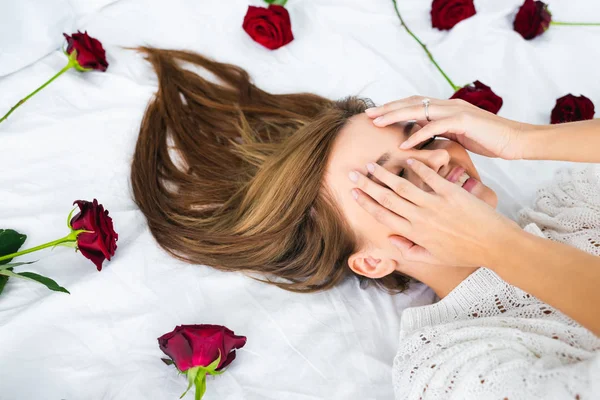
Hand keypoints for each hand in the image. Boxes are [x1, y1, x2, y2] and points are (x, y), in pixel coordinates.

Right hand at [350, 159, 522, 266]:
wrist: (495, 245)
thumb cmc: (465, 253)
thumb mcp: (435, 258)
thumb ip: (410, 250)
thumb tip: (391, 240)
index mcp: (415, 234)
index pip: (383, 216)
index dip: (365, 203)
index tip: (353, 192)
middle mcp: (420, 218)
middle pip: (386, 199)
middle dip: (367, 185)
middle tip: (352, 173)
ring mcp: (435, 205)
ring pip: (403, 186)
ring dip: (385, 174)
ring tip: (372, 164)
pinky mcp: (451, 194)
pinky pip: (430, 177)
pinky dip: (419, 166)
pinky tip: (408, 157)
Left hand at [365, 96, 534, 159]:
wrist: (516, 141)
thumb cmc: (488, 141)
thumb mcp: (458, 137)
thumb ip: (440, 134)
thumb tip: (421, 140)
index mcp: (446, 108)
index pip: (414, 104)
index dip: (394, 108)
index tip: (375, 116)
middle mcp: (448, 105)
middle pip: (411, 102)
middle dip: (388, 108)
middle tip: (368, 115)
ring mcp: (456, 110)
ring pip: (419, 110)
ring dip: (396, 116)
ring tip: (377, 124)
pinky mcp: (464, 121)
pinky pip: (436, 126)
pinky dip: (418, 135)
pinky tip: (404, 145)